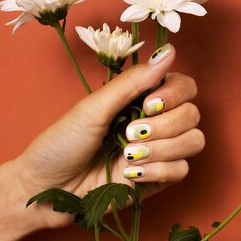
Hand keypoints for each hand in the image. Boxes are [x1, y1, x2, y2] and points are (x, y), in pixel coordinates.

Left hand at [12, 44, 204, 228]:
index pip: (184, 87)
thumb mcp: (93, 108)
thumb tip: (168, 51)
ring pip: (193, 142)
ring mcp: (157, 152)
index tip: (149, 104)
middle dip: (165, 125)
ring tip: (127, 157)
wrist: (47, 189)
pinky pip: (181, 171)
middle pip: (192, 115)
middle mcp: (153, 123)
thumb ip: (132, 82)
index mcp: (139, 99)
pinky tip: (131, 175)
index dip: (175, 94)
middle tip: (129, 134)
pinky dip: (159, 171)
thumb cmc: (61, 144)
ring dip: (162, 149)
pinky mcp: (156, 180)